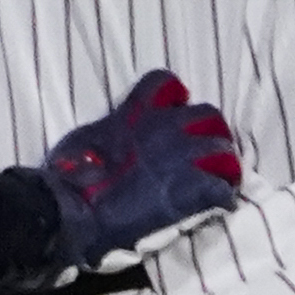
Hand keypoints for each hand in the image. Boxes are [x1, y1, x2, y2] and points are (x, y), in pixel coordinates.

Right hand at [26, 70, 245, 274]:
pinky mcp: (194, 188)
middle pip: (208, 114)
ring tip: (213, 179)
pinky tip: (214, 206)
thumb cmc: (70, 176)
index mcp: (138, 112)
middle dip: (207, 131)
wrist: (76, 210)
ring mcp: (185, 157)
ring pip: (224, 149)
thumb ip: (112, 129)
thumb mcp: (86, 137)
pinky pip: (223, 188)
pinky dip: (221, 197)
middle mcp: (167, 127)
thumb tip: (114, 137)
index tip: (170, 112)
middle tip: (198, 151)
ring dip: (220, 163)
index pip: (167, 84)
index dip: (173, 99)